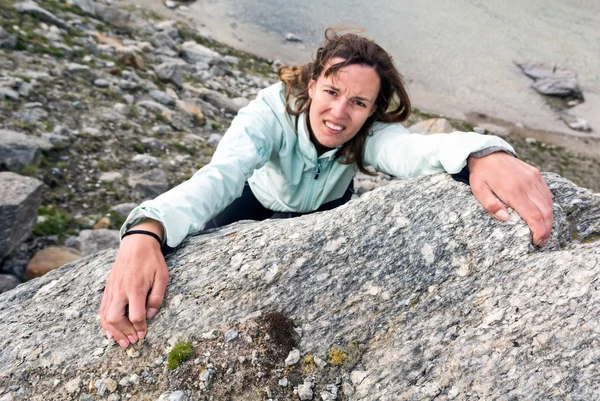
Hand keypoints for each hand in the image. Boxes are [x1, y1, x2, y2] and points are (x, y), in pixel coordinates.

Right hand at [100, 220, 167, 347]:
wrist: (136, 244)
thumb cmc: (152, 260)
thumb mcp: (162, 277)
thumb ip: (157, 297)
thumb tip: (150, 315)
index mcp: (135, 288)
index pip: (135, 315)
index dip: (140, 328)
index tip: (144, 334)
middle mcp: (120, 291)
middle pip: (115, 318)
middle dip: (123, 333)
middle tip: (132, 342)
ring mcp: (112, 290)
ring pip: (106, 316)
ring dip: (113, 332)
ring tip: (121, 342)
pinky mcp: (108, 288)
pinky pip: (102, 309)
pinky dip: (104, 323)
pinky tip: (109, 332)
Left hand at [467, 152, 552, 245]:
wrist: (487, 153)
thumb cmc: (482, 174)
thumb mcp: (478, 190)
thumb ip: (490, 205)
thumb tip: (505, 219)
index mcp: (513, 190)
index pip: (533, 215)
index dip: (538, 231)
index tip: (536, 241)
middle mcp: (527, 184)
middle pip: (545, 211)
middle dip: (546, 229)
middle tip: (541, 242)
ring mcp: (534, 178)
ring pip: (548, 203)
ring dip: (549, 219)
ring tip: (543, 232)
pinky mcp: (536, 174)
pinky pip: (546, 194)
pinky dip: (547, 207)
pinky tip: (543, 216)